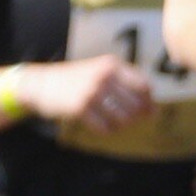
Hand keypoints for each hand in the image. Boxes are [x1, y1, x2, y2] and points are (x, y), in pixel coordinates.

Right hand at [24, 53, 153, 132]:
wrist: (42, 84)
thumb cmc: (76, 79)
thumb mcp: (100, 71)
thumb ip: (126, 84)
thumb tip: (153, 109)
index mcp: (111, 65)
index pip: (144, 86)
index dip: (148, 101)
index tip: (146, 110)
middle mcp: (104, 76)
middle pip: (136, 105)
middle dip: (135, 116)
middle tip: (126, 119)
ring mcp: (92, 92)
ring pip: (123, 119)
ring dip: (121, 125)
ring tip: (111, 121)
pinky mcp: (80, 108)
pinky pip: (105, 128)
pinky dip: (106, 130)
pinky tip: (100, 125)